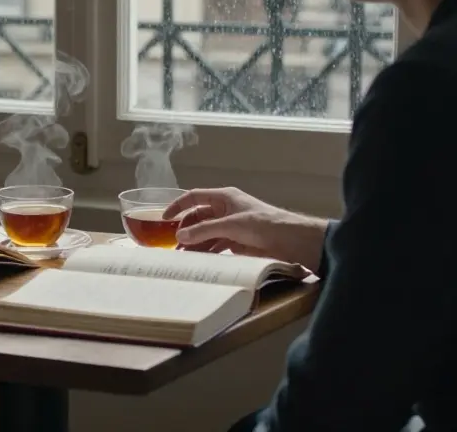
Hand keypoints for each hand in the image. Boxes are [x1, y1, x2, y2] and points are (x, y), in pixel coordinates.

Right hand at [163, 187, 329, 272]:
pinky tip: (199, 260)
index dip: (178, 206)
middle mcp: (225, 210)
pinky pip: (216, 245)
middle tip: (174, 245)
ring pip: (206, 233)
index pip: (194, 197)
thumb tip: (180, 236)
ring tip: (183, 256)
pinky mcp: (237, 242)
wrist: (292, 241)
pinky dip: (206, 251)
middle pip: (198, 217)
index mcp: (224, 197)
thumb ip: (205, 230)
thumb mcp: (231, 225)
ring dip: (195, 243)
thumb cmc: (264, 224)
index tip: (164, 218)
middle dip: (186, 229)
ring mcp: (231, 226)